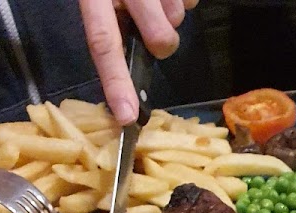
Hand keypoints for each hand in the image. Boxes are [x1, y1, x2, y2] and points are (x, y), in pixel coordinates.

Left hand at [78, 0, 198, 123]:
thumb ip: (107, 26)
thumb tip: (124, 78)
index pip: (104, 43)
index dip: (116, 82)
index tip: (128, 117)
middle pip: (158, 38)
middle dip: (161, 44)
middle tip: (151, 30)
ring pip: (178, 18)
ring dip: (170, 16)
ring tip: (157, 1)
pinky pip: (192, 1)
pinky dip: (184, 0)